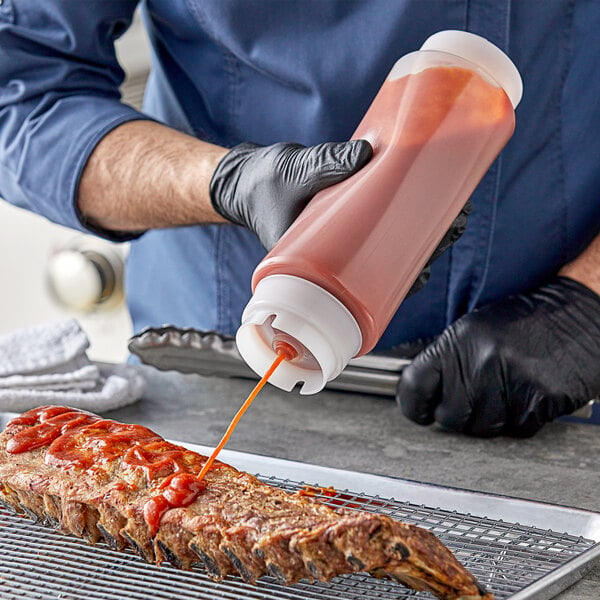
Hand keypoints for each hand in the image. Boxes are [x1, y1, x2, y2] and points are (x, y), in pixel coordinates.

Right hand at [210, 139, 470, 295]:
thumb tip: (368, 153)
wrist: (248, 178)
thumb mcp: (292, 175)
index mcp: (327, 265)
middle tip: (457, 224)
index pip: (375, 284)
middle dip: (430, 245)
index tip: (429, 267)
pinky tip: (436, 193)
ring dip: (430, 225)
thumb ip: (325, 164)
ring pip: (397, 236)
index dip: (406, 279)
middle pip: (395, 259)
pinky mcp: (355, 209)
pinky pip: (387, 214)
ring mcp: (352, 231)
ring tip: (458, 208)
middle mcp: (344, 252)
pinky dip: (412, 207)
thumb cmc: (263, 188)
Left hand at [396, 277, 599, 436]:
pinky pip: (515, 431)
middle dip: (456, 413)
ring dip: (488, 418)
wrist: (581, 314)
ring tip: (503, 391)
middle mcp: (480, 364)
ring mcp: (509, 385)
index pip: (415, 386)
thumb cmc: (528, 319)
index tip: (417, 409)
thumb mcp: (476, 327)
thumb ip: (447, 359)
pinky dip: (517, 420)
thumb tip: (421, 390)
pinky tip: (524, 395)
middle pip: (448, 416)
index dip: (412, 404)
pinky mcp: (537, 403)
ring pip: (481, 429)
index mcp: (458, 342)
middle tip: (473, 396)